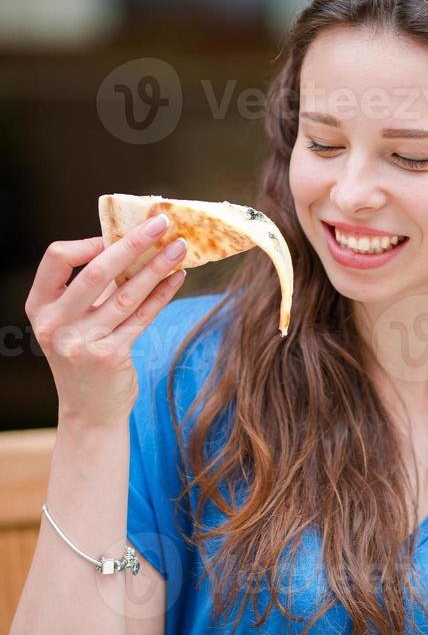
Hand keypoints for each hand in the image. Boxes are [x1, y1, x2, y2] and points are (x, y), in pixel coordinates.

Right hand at [25, 214, 187, 427]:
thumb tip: (127, 243)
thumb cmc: (83, 357)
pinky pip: (142, 317)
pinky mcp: (111, 356)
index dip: (87, 242)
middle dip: (133, 244)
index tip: (114, 235)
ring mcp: (82, 342)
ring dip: (157, 267)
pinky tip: (178, 278)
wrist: (89, 411)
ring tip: (179, 248)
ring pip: (126, 294)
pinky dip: (162, 294)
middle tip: (161, 223)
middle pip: (97, 272)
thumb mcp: (72, 322)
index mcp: (40, 307)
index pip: (56, 258)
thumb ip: (91, 288)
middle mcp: (56, 324)